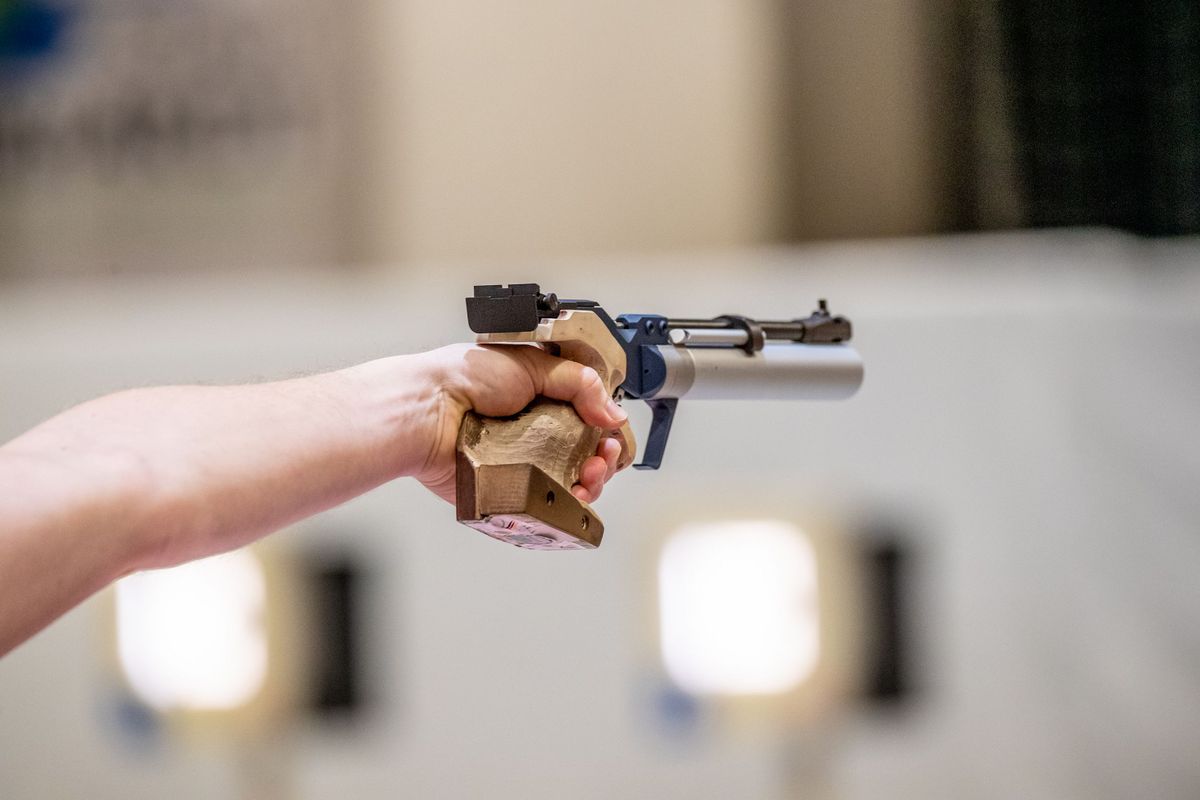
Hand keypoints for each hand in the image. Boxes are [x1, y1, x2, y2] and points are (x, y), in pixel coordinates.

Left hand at [413, 343, 628, 503]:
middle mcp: (535, 430)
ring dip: (592, 481)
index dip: (606, 426)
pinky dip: (567, 502)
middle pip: (587, 453)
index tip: (612, 432)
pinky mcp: (511, 488)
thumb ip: (580, 384)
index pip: (589, 415)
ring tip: (590, 475)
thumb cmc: (463, 378)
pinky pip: (546, 502)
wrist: (426, 412)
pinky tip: (574, 494)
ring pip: (573, 481)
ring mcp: (524, 462)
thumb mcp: (532, 363)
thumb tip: (613, 412)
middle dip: (605, 457)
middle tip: (604, 455)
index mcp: (542, 396)